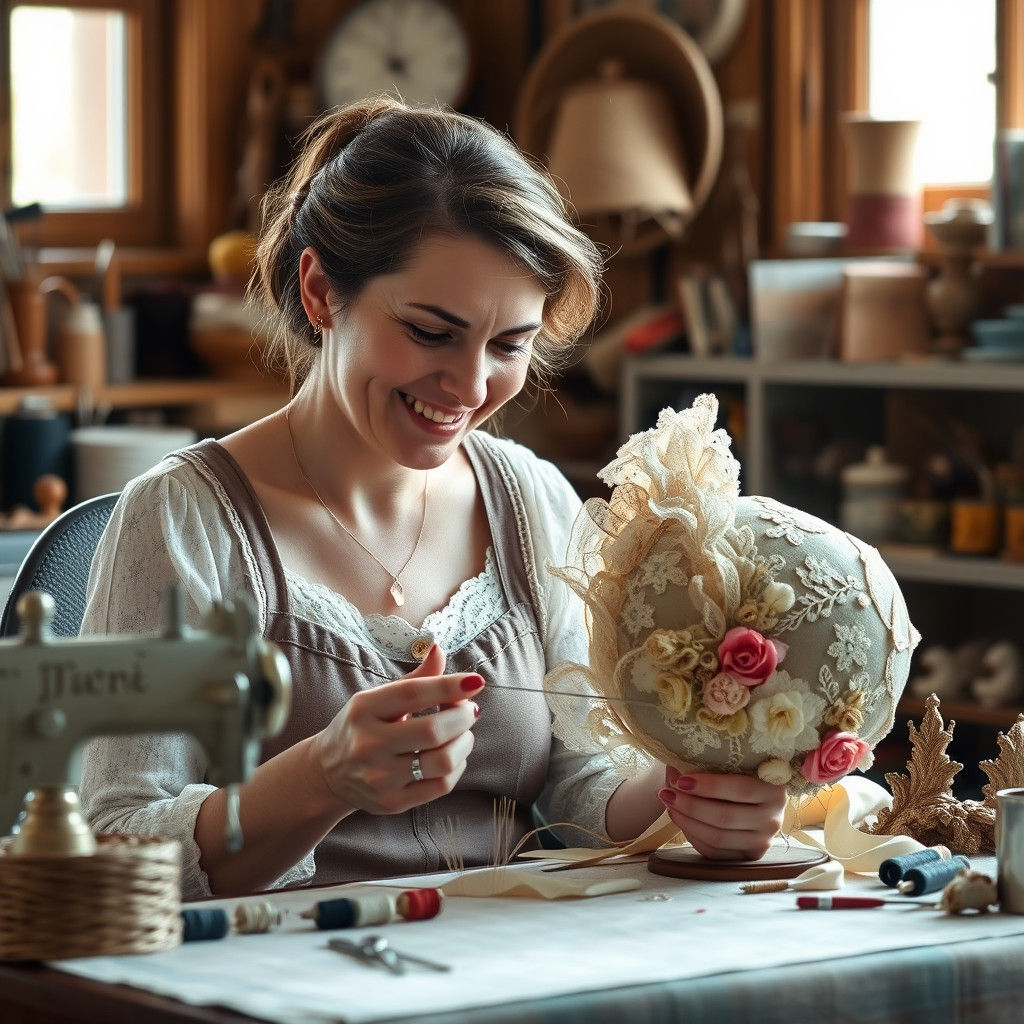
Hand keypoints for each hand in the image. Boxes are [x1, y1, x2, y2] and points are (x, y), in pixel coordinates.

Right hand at [311, 644, 482, 815]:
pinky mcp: (392, 802)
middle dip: (463, 716)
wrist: (328, 773)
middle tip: (470, 710)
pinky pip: (441, 785)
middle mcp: (369, 744)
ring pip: (442, 761)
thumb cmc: (363, 727)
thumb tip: (439, 648)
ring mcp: (379, 777)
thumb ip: (415, 679)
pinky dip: (457, 766)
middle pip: (433, 730)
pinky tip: (454, 756)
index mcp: (365, 709)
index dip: (449, 685)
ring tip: (463, 733)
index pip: (413, 693)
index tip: (476, 681)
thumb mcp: (379, 698)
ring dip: (464, 743)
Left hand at [657, 764, 786, 860]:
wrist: (750, 799)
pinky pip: (715, 852)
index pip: (741, 789)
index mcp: (774, 789)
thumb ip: (704, 764)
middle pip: (725, 817)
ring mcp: (762, 842)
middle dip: (690, 805)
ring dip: (687, 822)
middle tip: (666, 793)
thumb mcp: (727, 764)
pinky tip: (680, 820)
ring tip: (668, 805)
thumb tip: (674, 771)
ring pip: (718, 838)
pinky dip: (693, 836)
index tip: (681, 780)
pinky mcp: (748, 857)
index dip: (709, 786)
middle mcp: (773, 819)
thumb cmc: (736, 774)